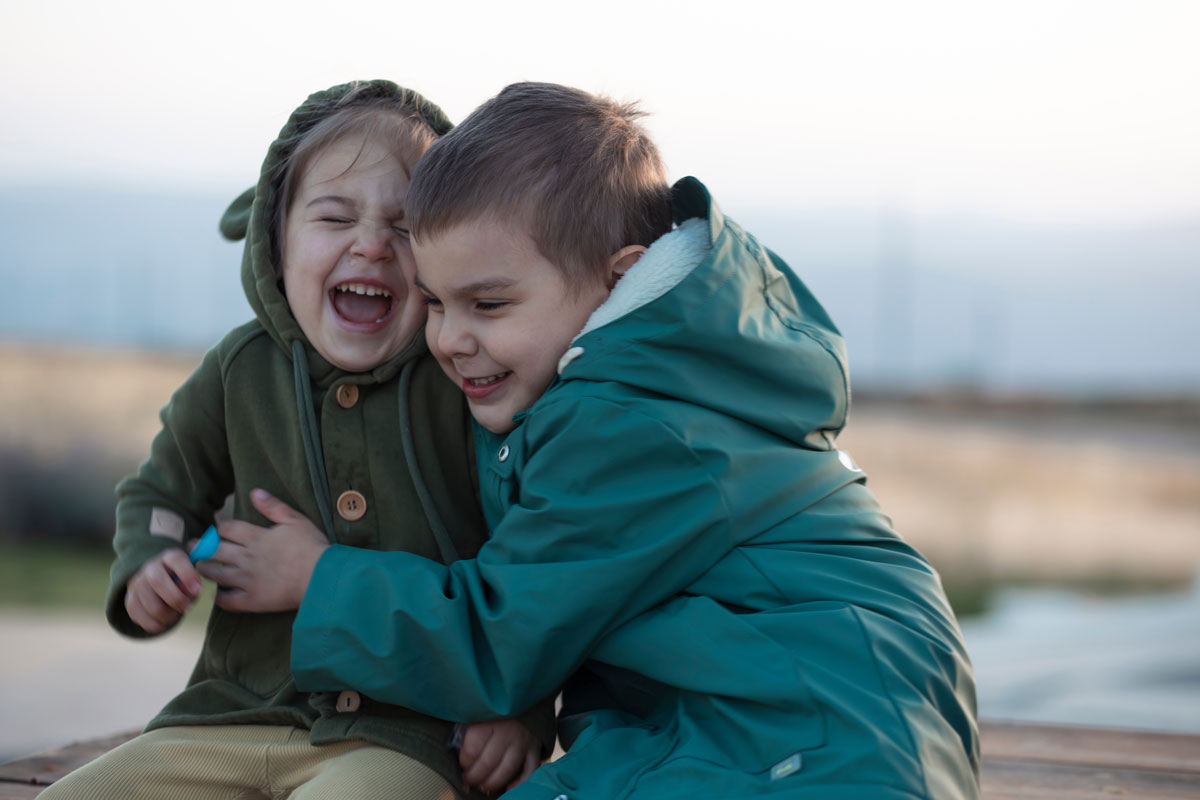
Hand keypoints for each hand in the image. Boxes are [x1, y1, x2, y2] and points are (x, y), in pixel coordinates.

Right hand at [125, 549, 202, 633]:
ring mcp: (137, 585)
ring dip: (169, 616)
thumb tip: (193, 591)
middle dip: (176, 599)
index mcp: (169, 557)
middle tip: (187, 607)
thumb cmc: (180, 579)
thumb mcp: (191, 575)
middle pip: (157, 581)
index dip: (187, 575)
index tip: (198, 590)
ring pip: (151, 605)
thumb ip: (194, 582)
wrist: (155, 579)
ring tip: (177, 614)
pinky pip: (144, 620)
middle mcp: (150, 568)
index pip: (175, 559)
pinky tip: (166, 621)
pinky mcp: (130, 603)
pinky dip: (159, 625)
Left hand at [196, 489, 329, 612]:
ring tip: (199, 569)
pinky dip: (219, 597)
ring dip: (205, 570)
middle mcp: (247, 557)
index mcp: (256, 537)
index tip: (214, 531)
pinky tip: (217, 594)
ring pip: (216, 574)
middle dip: (200, 548)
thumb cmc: (312, 547)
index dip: (219, 529)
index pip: (227, 529)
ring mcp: (247, 579)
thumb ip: (274, 506)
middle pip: (214, 551)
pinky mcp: (252, 600)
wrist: (321, 576)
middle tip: (191, 547)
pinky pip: (228, 600)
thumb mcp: (296, 520)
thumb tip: (254, 492)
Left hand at [459, 719, 541, 794]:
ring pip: (507, 769)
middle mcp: (507, 731)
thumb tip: (455, 750)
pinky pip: (530, 770)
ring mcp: (522, 741)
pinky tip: (508, 789)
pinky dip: (520, 783)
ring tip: (483, 787)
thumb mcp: (479, 713)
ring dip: (493, 783)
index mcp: (489, 721)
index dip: (464, 761)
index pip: (473, 747)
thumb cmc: (494, 711)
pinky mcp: (534, 748)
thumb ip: (468, 729)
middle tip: (469, 780)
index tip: (462, 764)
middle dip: (475, 776)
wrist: (523, 700)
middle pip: (489, 762)